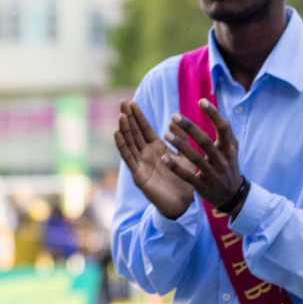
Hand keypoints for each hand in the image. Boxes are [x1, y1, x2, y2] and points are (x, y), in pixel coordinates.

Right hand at [115, 100, 194, 219]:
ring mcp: (140, 164)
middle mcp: (146, 154)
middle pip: (135, 133)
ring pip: (130, 143)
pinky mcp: (138, 174)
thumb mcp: (185, 154)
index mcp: (157, 148)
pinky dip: (122, 145)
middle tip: (122, 102)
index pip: (144, 129)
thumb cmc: (185, 179)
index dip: (138, 116)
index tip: (131, 102)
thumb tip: (175, 119)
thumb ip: (180, 138)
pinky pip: (128, 158)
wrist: (183, 201)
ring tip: (120, 115)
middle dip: (129, 118)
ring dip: (125, 129)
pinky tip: (117, 133)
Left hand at [166, 100, 243, 210]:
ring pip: (195, 158)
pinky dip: (175, 167)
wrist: (232, 196)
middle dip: (190, 128)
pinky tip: (164, 158)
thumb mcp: (231, 150)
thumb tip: (215, 111)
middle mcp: (222, 160)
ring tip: (166, 134)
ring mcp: (212, 173)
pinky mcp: (202, 186)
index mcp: (229, 148)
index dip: (214, 114)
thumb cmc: (228, 167)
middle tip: (174, 115)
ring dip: (180, 145)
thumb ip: (225, 133)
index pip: (223, 128)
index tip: (201, 101)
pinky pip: (188, 176)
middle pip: (205, 141)